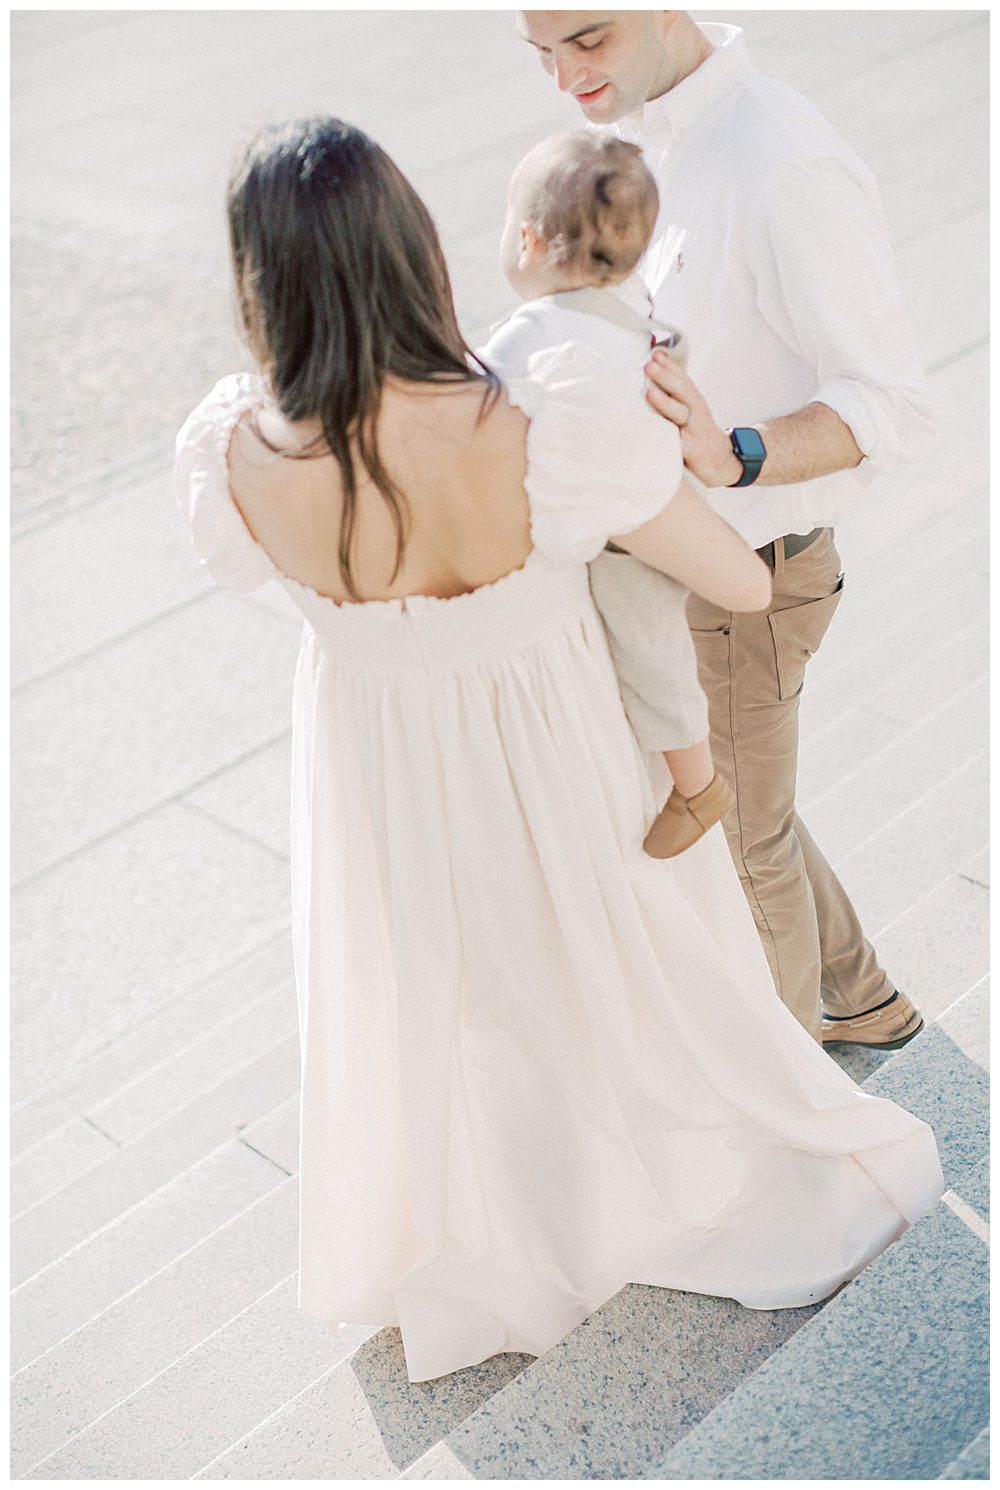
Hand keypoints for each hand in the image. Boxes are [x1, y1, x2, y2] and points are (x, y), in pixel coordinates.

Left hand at [644, 350, 743, 487]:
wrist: (725, 462)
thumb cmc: (699, 435)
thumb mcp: (692, 413)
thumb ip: (674, 399)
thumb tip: (649, 381)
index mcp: (694, 401)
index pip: (683, 379)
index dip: (670, 365)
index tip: (656, 353)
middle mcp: (696, 412)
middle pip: (682, 391)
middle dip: (666, 377)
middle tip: (650, 366)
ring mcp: (694, 431)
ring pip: (680, 414)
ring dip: (664, 402)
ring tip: (650, 393)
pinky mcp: (692, 450)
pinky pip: (677, 444)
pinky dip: (666, 438)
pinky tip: (652, 432)